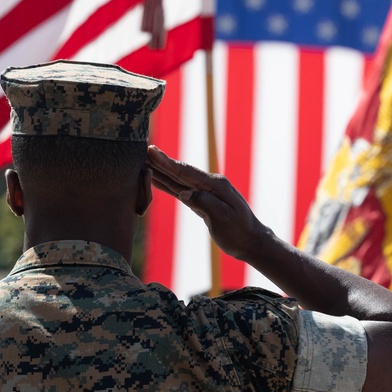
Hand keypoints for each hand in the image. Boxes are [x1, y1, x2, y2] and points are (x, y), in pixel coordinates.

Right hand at [147, 147, 263, 263]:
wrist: (250, 241)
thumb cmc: (239, 231)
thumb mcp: (223, 218)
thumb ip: (204, 202)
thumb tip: (184, 193)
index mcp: (215, 185)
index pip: (185, 172)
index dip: (167, 162)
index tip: (151, 151)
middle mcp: (208, 184)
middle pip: (178, 172)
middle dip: (159, 162)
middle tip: (140, 150)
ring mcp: (204, 191)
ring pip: (177, 180)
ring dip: (160, 171)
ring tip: (142, 162)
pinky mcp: (201, 201)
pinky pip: (180, 190)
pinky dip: (166, 184)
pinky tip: (155, 180)